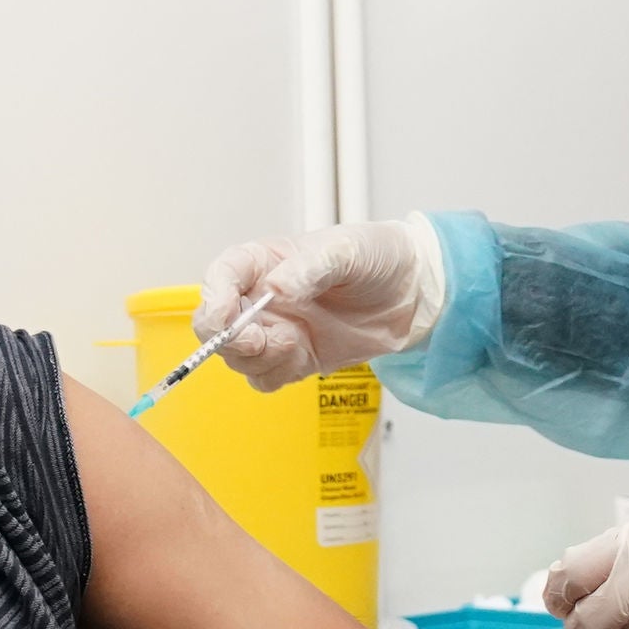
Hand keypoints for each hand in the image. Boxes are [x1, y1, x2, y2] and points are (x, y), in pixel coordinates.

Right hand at [194, 220, 446, 391]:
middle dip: (228, 338)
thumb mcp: (347, 250)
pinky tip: (300, 358)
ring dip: (255, 358)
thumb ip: (311, 268)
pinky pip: (266, 378)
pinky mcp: (296, 359)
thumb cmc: (378, 257)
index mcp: (265, 262)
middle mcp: (262, 298)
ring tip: (292, 344)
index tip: (226, 313)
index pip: (221, 276)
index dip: (214, 296)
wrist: (413, 293)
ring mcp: (277, 331)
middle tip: (258, 340)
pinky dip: (273, 375)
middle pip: (216, 325)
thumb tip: (277, 290)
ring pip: (238, 357)